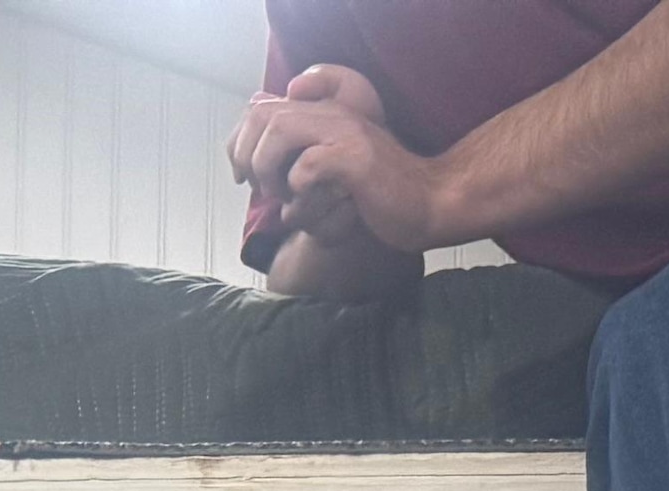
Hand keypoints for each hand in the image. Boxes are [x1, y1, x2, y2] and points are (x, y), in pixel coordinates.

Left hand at [228, 64, 456, 255]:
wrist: (429, 204)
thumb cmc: (378, 192)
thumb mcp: (334, 165)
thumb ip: (301, 144)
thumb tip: (262, 121)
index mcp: (326, 112)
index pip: (260, 109)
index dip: (239, 143)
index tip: (242, 177)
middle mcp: (334, 114)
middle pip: (263, 116)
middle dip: (248, 157)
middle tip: (259, 190)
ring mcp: (346, 133)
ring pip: (280, 131)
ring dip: (269, 169)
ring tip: (281, 196)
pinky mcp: (357, 159)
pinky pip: (308, 166)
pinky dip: (298, 189)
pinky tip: (308, 203)